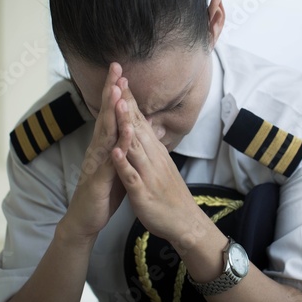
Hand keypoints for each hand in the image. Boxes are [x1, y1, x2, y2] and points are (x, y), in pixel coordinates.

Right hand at [66, 63, 127, 237]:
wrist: (85, 220)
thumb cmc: (102, 192)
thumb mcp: (114, 165)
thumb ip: (119, 148)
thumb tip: (129, 131)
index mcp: (104, 146)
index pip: (111, 115)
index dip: (115, 94)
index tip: (122, 72)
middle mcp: (97, 150)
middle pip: (105, 116)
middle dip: (110, 91)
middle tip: (115, 67)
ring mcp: (96, 163)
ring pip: (105, 133)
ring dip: (112, 111)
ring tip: (117, 90)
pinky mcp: (98, 180)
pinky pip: (110, 160)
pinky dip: (118, 145)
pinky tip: (125, 131)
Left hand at [111, 78, 198, 241]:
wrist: (185, 221)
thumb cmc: (169, 194)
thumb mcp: (160, 165)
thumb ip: (151, 148)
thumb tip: (144, 131)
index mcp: (154, 151)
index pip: (140, 121)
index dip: (129, 101)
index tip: (120, 80)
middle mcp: (153, 158)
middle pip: (137, 126)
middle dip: (125, 103)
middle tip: (117, 79)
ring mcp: (148, 174)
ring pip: (135, 147)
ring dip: (125, 126)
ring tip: (116, 105)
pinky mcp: (143, 193)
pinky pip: (132, 177)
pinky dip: (124, 164)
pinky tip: (116, 152)